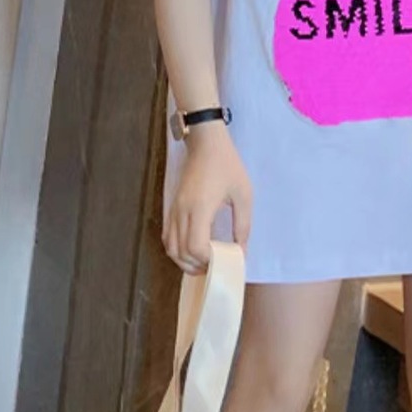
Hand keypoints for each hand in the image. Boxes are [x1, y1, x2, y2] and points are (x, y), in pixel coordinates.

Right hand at [164, 127, 252, 272]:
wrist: (206, 144)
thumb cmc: (228, 166)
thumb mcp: (244, 195)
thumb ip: (243, 225)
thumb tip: (241, 252)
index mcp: (200, 208)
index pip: (195, 246)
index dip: (207, 260)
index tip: (222, 260)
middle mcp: (183, 211)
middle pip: (180, 252)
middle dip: (196, 265)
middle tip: (213, 267)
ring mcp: (175, 209)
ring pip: (170, 246)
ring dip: (184, 260)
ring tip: (202, 263)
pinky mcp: (173, 207)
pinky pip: (168, 236)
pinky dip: (176, 249)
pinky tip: (191, 250)